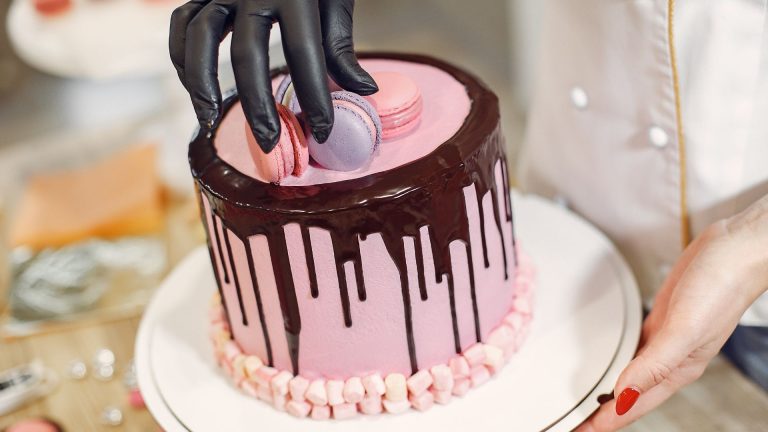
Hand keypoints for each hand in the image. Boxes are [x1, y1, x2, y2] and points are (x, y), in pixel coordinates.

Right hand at [169, 0, 377, 151]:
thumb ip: (341, 43)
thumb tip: (363, 92)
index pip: (305, 54)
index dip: (315, 97)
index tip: (322, 131)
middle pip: (248, 54)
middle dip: (258, 104)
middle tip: (269, 141)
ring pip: (200, 39)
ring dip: (201, 85)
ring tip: (210, 120)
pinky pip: (181, 24)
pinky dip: (182, 58)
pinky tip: (196, 89)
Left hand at [577, 196, 767, 430]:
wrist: (734, 249)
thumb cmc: (720, 287)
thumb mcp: (685, 330)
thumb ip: (654, 364)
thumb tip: (624, 394)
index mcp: (678, 370)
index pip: (635, 406)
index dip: (607, 422)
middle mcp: (670, 359)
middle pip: (630, 394)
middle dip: (604, 412)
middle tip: (574, 422)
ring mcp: (665, 339)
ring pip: (631, 372)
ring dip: (609, 388)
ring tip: (585, 398)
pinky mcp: (661, 318)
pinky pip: (634, 346)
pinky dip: (619, 358)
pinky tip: (609, 358)